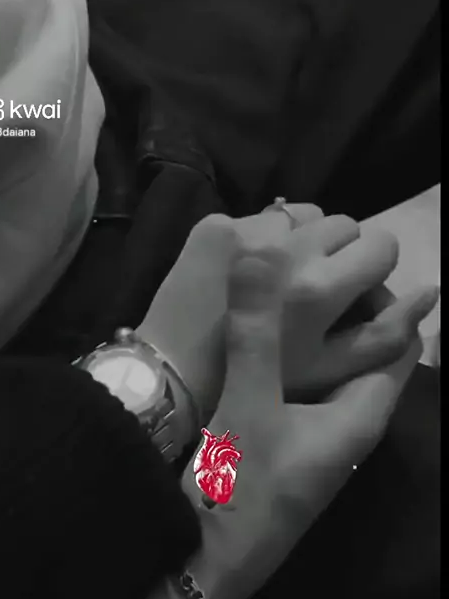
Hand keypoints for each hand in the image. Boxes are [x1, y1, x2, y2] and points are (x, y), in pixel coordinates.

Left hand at [138, 208, 435, 420]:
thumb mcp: (330, 371)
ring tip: (284, 279)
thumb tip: (429, 292)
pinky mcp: (215, 224)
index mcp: (320, 287)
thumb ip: (386, 334)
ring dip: (307, 241)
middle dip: (342, 254)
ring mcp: (246, 229)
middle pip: (346, 225)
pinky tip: (249, 273)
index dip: (373, 271)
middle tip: (317, 290)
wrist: (175, 374)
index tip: (352, 294)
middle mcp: (288, 247)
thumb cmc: (261, 382)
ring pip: (307, 215)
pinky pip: (263, 216)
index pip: (382, 245)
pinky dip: (268, 238)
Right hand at [183, 239, 437, 598]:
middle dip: (348, 311)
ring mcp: (319, 436)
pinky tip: (262, 335)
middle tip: (311, 266)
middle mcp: (349, 424)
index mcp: (360, 415)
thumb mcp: (249, 404)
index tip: (345, 262)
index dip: (383, 300)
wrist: (209, 557)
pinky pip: (305, 386)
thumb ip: (256, 333)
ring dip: (319, 333)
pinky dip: (295, 356)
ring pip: (332, 370)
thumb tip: (258, 256)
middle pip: (367, 355)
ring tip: (287, 287)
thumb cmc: (242, 486)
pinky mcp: (290, 442)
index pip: (397, 344)